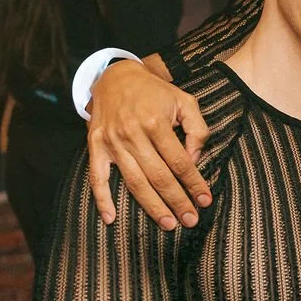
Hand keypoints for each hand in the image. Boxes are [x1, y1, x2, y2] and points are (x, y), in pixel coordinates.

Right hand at [86, 58, 211, 228]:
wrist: (116, 77)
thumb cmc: (155, 92)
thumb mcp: (184, 101)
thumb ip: (197, 129)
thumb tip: (194, 160)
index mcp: (155, 121)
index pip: (180, 161)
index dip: (194, 183)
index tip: (204, 200)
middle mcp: (132, 133)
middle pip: (158, 176)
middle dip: (177, 201)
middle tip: (190, 220)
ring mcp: (112, 141)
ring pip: (134, 181)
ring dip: (152, 206)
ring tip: (168, 223)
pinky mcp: (95, 145)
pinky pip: (97, 177)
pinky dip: (102, 199)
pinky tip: (110, 219)